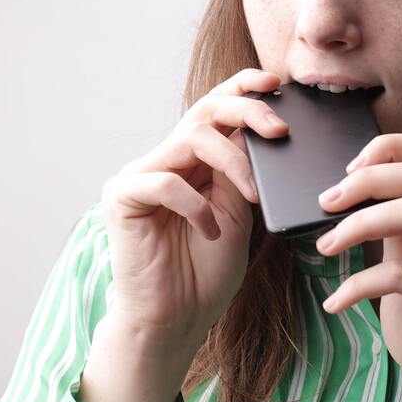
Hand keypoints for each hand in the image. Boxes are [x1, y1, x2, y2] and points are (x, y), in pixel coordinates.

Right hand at [99, 68, 287, 347]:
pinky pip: (165, 181)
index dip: (244, 88)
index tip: (277, 83)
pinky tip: (209, 231)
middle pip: (206, 110)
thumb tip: (264, 134)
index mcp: (196, 161)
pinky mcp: (122, 195)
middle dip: (247, 110)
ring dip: (234, 164)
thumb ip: (244, 173)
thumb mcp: (239, 214)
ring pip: (192, 138)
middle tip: (279, 130)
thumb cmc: (207, 270)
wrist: (177, 318)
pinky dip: (196, 205)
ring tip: (253, 197)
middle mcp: (168, 159)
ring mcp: (142, 174)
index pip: (218, 110)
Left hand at [315, 134, 401, 401]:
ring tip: (326, 245)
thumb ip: (393, 231)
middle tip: (326, 201)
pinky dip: (358, 284)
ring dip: (360, 224)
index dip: (388, 147)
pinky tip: (335, 302)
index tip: (348, 168)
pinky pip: (401, 274)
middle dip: (367, 180)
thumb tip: (352, 196)